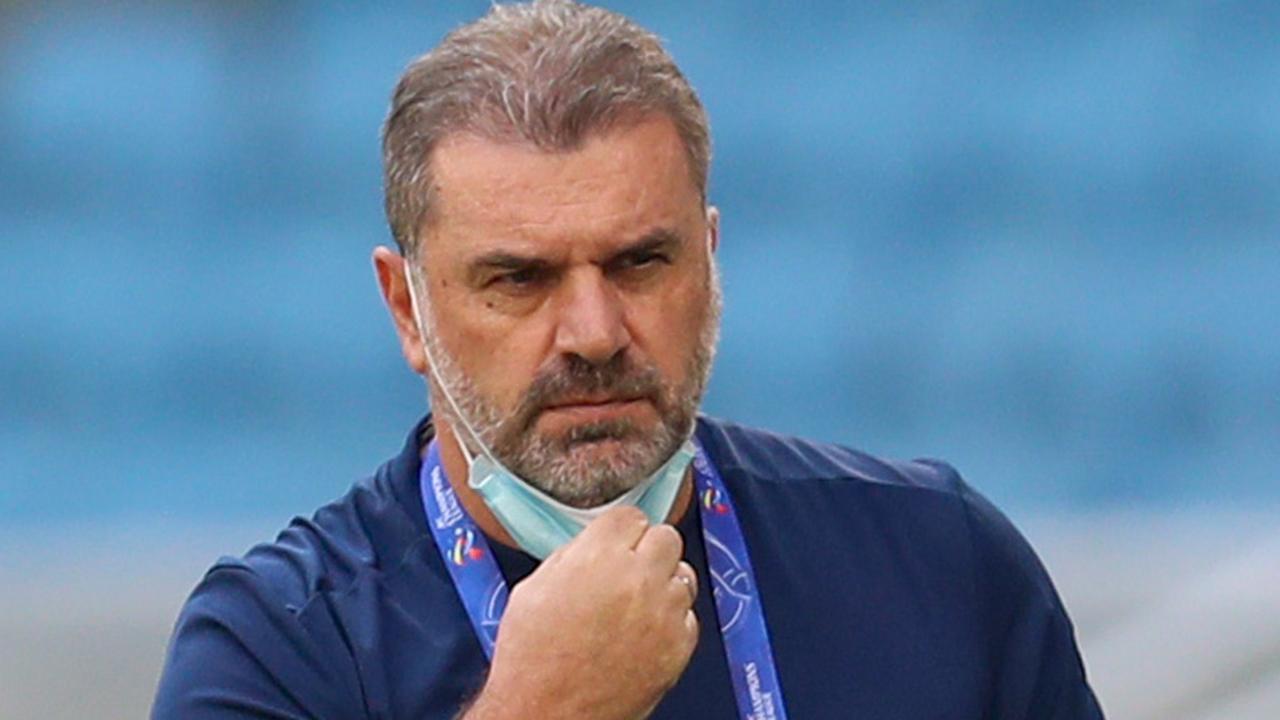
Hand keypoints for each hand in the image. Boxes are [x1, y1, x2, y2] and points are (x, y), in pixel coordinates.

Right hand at [464, 506, 699, 719]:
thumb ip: (571, 556)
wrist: (546, 713)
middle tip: (629, 569)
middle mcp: (638, 578)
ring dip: (663, 582)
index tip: (616, 540)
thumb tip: (593, 545)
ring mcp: (663, 612)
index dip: (619, 530)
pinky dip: (671, 620)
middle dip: (647, 549)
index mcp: (598, 556)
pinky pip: (688, 615)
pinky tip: (644, 632)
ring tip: (637, 604)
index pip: (630, 515)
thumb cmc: (532, 659)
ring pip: (684, 574)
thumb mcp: (533, 589)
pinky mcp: (679, 645)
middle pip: (666, 536)